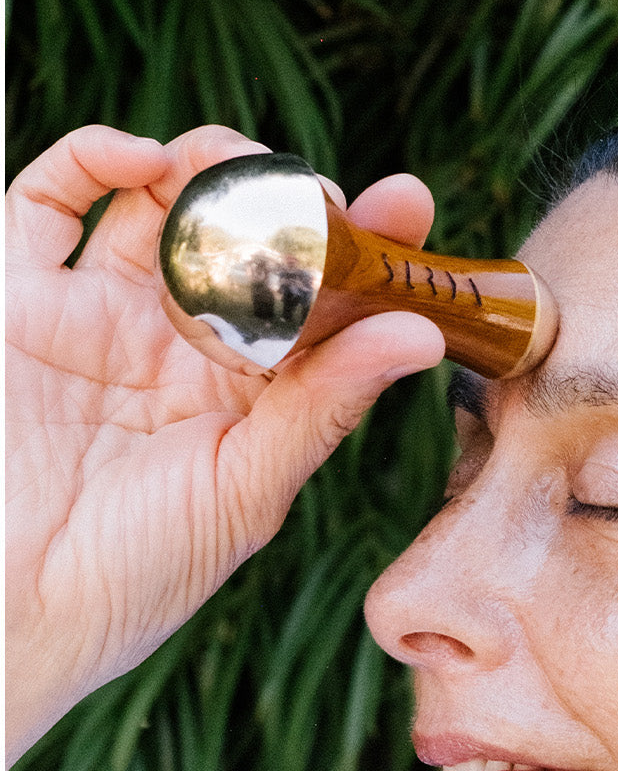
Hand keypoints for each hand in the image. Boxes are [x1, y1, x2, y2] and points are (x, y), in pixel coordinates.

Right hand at [5, 125, 444, 767]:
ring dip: (209, 165)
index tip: (408, 205)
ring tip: (240, 172)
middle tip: (321, 196)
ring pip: (163, 204)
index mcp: (250, 396)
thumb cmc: (140, 572)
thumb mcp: (248, 490)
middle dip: (291, 201)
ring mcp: (102, 315)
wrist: (13, 612)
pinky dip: (94, 158)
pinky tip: (145, 160)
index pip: (322, 303)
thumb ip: (325, 405)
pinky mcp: (18, 299)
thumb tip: (424, 335)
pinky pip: (48, 200)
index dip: (365, 249)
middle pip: (249, 239)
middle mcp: (181, 347)